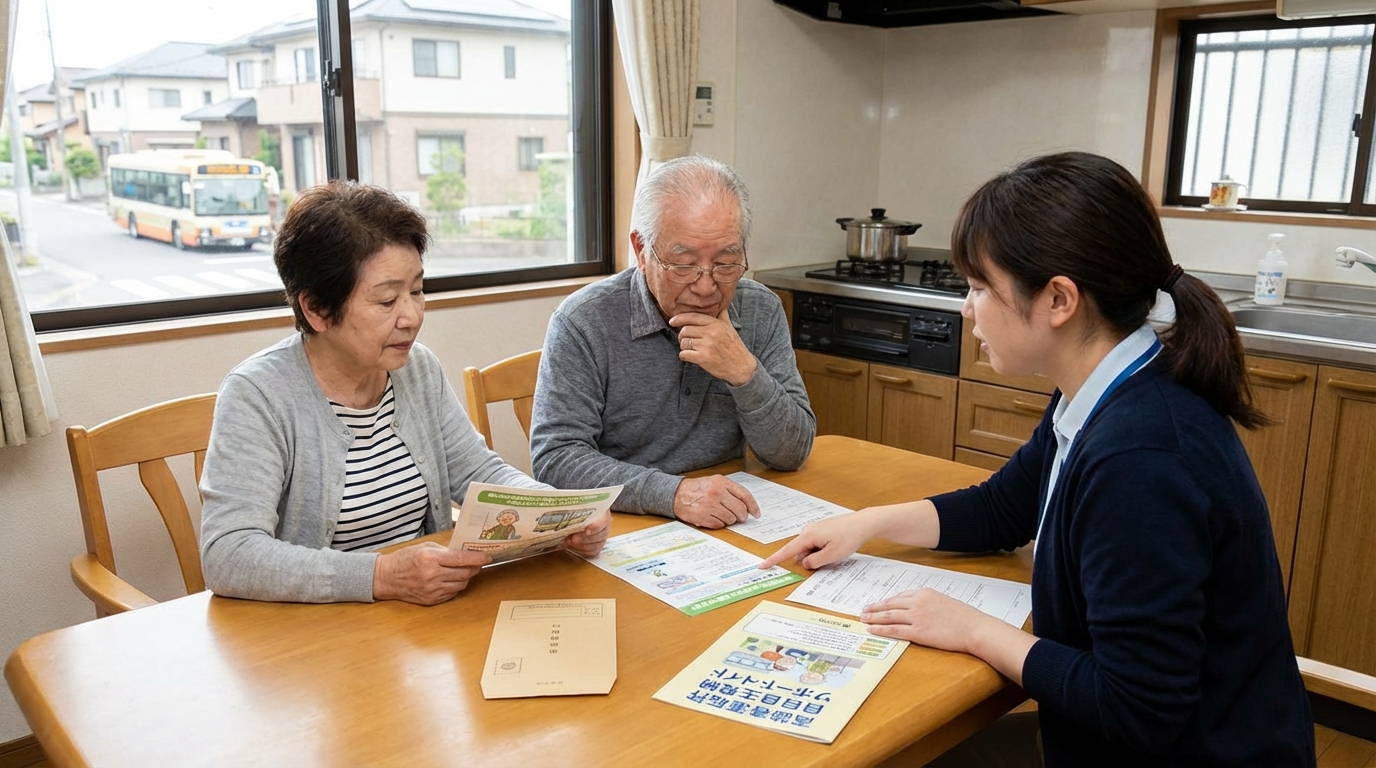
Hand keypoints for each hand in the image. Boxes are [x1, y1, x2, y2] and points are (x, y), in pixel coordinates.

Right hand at [372, 542, 490, 605]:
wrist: (386, 578)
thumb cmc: (404, 559)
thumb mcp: (424, 547)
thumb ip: (445, 550)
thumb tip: (465, 553)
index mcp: (430, 559)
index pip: (461, 559)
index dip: (477, 558)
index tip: (487, 556)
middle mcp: (432, 576)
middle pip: (465, 574)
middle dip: (474, 567)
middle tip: (478, 562)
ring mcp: (432, 590)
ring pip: (461, 585)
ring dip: (466, 578)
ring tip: (463, 571)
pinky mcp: (431, 600)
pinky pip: (452, 594)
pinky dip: (456, 586)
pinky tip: (451, 580)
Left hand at [563, 511, 611, 557]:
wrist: (581, 513)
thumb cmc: (580, 507)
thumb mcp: (579, 504)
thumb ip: (576, 507)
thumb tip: (565, 508)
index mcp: (603, 512)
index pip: (604, 520)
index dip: (596, 527)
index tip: (586, 531)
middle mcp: (606, 525)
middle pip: (600, 535)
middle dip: (584, 538)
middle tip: (571, 539)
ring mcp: (603, 536)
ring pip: (597, 545)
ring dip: (581, 546)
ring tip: (568, 542)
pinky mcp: (598, 545)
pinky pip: (593, 551)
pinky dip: (582, 551)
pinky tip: (572, 547)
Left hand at [670, 307, 757, 386]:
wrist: (741, 366)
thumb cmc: (734, 346)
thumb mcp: (730, 328)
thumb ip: (722, 315)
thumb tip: (721, 304)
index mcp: (716, 324)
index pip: (692, 317)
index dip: (679, 318)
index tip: (672, 321)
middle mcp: (711, 333)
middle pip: (685, 330)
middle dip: (682, 336)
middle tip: (687, 340)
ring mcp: (707, 345)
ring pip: (683, 342)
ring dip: (684, 347)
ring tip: (691, 349)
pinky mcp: (703, 358)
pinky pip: (684, 354)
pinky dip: (685, 356)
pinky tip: (691, 357)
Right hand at [674, 475, 759, 528]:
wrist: (677, 494)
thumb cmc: (698, 488)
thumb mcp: (715, 482)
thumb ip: (732, 491)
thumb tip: (748, 506)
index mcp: (721, 482)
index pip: (745, 495)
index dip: (753, 506)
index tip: (756, 514)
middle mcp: (716, 493)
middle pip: (740, 510)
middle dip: (742, 516)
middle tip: (740, 517)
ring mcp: (710, 506)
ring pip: (731, 519)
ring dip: (730, 519)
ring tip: (721, 513)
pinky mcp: (704, 517)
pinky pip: (720, 525)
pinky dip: (719, 523)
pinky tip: (713, 517)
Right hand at [759, 512, 875, 569]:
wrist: (863, 523)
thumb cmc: (849, 537)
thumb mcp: (831, 555)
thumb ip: (814, 562)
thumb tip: (804, 563)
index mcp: (808, 536)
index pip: (787, 551)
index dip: (774, 560)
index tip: (762, 565)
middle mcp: (808, 530)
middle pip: (801, 552)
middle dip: (811, 560)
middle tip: (831, 557)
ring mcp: (814, 529)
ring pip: (810, 549)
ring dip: (819, 555)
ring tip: (836, 550)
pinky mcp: (821, 529)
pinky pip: (816, 544)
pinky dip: (823, 550)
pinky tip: (836, 546)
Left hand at [860, 588, 991, 652]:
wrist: (975, 628)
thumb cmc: (965, 617)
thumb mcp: (944, 602)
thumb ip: (928, 603)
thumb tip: (917, 608)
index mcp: (924, 593)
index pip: (899, 596)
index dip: (886, 601)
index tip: (878, 604)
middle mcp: (917, 602)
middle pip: (889, 605)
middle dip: (874, 608)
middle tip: (864, 610)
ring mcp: (916, 617)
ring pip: (888, 616)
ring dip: (873, 617)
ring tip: (863, 619)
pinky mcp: (918, 631)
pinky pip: (894, 630)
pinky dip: (880, 629)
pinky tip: (872, 629)